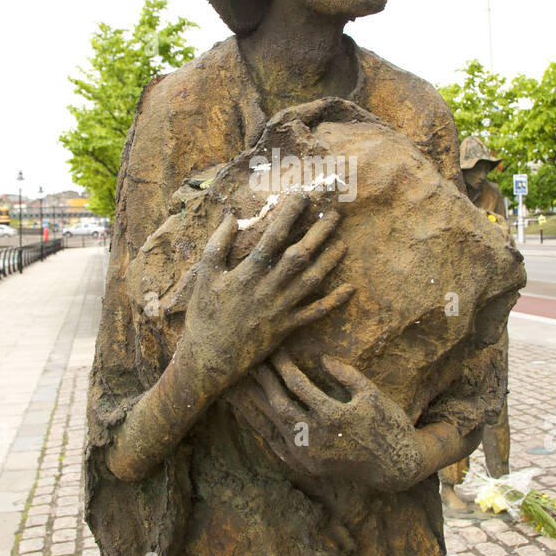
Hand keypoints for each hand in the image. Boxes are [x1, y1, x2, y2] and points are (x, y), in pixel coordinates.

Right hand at [177, 192, 353, 398]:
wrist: (209, 359)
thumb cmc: (205, 315)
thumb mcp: (204, 277)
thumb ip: (217, 245)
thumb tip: (230, 216)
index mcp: (247, 274)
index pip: (272, 238)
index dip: (288, 215)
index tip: (301, 196)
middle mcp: (267, 289)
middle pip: (299, 256)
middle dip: (318, 233)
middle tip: (334, 215)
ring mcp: (279, 309)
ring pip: (311, 281)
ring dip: (329, 261)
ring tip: (344, 242)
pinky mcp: (286, 328)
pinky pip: (314, 314)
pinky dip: (333, 302)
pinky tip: (350, 288)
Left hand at [241, 349, 422, 490]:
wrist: (395, 466)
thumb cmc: (388, 423)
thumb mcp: (372, 393)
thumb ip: (346, 374)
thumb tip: (322, 358)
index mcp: (333, 416)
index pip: (297, 385)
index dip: (284, 365)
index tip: (276, 350)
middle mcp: (316, 438)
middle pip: (280, 404)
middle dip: (265, 381)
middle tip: (253, 363)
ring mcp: (310, 455)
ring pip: (276, 425)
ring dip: (261, 403)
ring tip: (248, 384)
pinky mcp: (308, 466)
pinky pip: (281, 444)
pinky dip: (268, 428)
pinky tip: (259, 413)